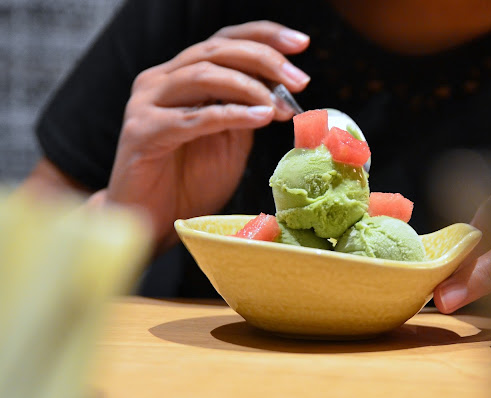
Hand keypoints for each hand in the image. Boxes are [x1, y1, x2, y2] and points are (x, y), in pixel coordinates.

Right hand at [106, 21, 310, 251]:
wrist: (152, 220)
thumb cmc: (189, 182)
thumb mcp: (229, 141)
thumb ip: (247, 112)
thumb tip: (283, 91)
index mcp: (182, 76)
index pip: (224, 42)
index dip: (264, 36)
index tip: (300, 44)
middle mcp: (161, 80)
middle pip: (217, 51)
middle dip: (265, 60)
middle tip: (299, 79)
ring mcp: (147, 103)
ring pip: (204, 75)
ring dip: (250, 87)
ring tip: (280, 107)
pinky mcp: (142, 132)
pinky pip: (194, 117)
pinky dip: (232, 115)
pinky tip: (261, 118)